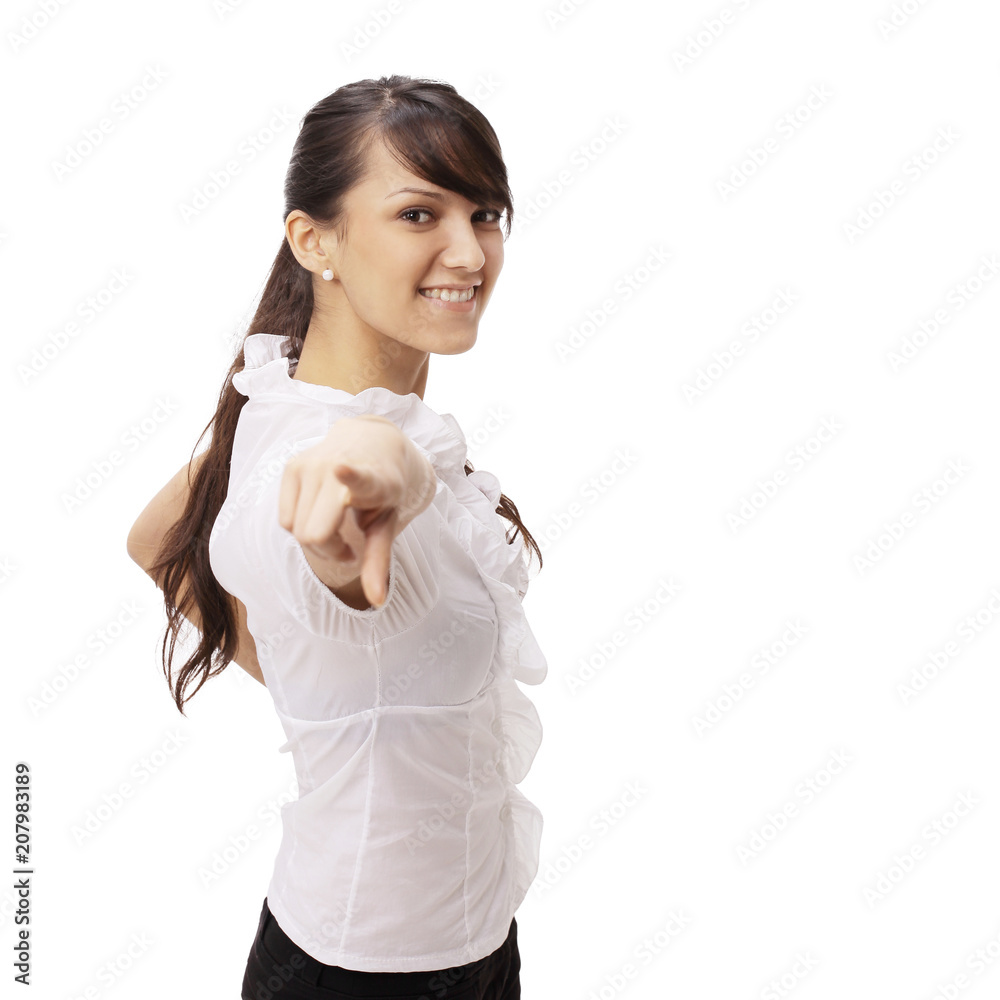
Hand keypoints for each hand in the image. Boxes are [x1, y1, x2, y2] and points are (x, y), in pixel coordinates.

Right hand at [278, 415, 435, 606]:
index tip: (340, 468)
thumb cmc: (381, 492)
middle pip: (313, 535)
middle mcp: (336, 466)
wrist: (371, 442)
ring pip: (295, 530)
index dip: (349, 476)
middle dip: (329, 550)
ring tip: (335, 527)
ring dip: (314, 540)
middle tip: (348, 546)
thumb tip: (377, 602)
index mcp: (372, 479)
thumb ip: (378, 560)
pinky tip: (319, 514)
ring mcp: (310, 464)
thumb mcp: (386, 523)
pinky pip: (284, 520)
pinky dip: (299, 526)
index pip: (357, 477)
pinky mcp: (291, 466)